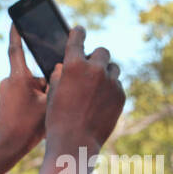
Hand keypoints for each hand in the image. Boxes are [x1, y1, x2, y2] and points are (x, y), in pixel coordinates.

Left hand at [0, 26, 47, 160]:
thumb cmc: (28, 126)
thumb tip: (61, 69)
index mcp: (18, 77)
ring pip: (32, 85)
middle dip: (47, 82)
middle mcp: (9, 81)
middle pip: (34, 73)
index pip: (16, 48)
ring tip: (46, 111)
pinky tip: (39, 116)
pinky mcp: (7, 102)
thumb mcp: (51, 102)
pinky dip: (36, 100)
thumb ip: (57, 83)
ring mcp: (7, 92)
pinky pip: (25, 94)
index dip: (17, 32)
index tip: (16, 19)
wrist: (6, 148)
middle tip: (52, 97)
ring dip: (43, 93)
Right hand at [44, 25, 125, 154]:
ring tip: (95, 86)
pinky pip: (116, 85)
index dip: (78, 33)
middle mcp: (94, 69)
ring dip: (105, 72)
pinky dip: (109, 89)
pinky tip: (99, 101)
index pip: (77, 39)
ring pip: (112, 68)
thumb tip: (64, 66)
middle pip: (101, 51)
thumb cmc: (57, 120)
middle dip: (95, 57)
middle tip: (89, 67)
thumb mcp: (51, 94)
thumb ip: (60, 75)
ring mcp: (110, 82)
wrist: (74, 143)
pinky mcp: (120, 94)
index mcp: (73, 66)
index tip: (79, 30)